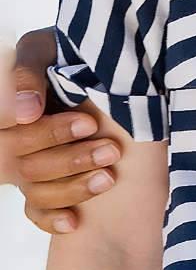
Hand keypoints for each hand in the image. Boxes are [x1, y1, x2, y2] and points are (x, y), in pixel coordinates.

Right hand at [2, 29, 118, 234]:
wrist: (95, 65)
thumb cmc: (66, 51)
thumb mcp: (45, 48)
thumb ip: (28, 72)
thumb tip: (25, 112)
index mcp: (6, 111)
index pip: (13, 132)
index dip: (50, 132)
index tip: (89, 124)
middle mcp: (11, 141)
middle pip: (25, 165)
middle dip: (70, 160)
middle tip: (110, 150)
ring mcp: (25, 164)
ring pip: (35, 190)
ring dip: (72, 188)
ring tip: (109, 177)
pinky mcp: (43, 182)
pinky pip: (35, 210)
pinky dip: (52, 219)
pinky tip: (74, 221)